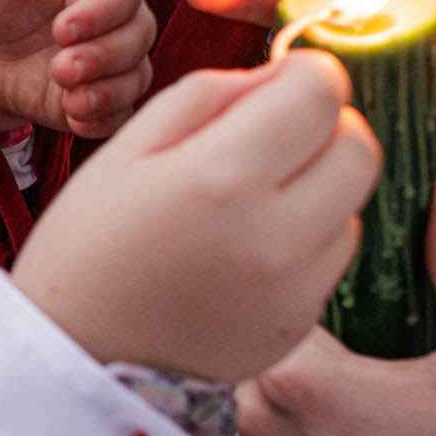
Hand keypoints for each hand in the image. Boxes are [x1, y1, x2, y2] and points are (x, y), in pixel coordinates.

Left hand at [0, 0, 157, 138]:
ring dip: (100, 91)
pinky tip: (68, 111)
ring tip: (61, 90)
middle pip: (139, 39)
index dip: (99, 14)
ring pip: (136, 78)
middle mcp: (124, 16)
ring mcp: (120, 60)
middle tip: (58, 66)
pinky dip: (98, 117)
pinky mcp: (109, 100)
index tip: (62, 29)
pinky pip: (123, 114)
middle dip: (99, 57)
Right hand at [13, 51, 378, 382]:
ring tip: (253, 198)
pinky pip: (334, 254)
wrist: (76, 363)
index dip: (306, 72)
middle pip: (359, 146)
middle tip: (275, 134)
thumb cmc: (86, 247)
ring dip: (319, 182)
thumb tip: (280, 73)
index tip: (280, 82)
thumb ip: (208, 93)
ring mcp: (293, 286)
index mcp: (220, 177)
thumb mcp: (125, 149)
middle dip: (326, 124)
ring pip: (353, 201)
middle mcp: (273, 234)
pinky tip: (250, 245)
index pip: (321, 91)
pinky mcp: (299, 322)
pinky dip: (309, 235)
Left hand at [242, 163, 435, 435]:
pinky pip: (234, 416)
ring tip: (310, 310)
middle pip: (236, 315)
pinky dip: (261, 390)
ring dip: (260, 335)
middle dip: (270, 279)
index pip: (264, 270)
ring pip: (229, 365)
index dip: (292, 235)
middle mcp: (252, 419)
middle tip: (313, 251)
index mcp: (301, 379)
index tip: (319, 214)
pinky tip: (311, 380)